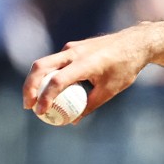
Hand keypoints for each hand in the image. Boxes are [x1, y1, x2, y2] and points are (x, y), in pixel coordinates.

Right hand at [23, 26, 151, 123]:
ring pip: (44, 63)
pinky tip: (47, 90)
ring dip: (35, 81)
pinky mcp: (72, 47)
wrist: (135, 42)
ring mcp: (72, 47)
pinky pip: (54, 62)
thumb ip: (90, 105)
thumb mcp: (110, 90)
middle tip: (28, 106)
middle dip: (29, 87)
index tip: (40, 112)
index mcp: (86, 62)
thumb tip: (72, 121)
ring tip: (33, 101)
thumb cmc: (125, 67)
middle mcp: (74, 52)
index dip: (46, 97)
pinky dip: (46, 76)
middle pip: (41, 67)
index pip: (58, 80)